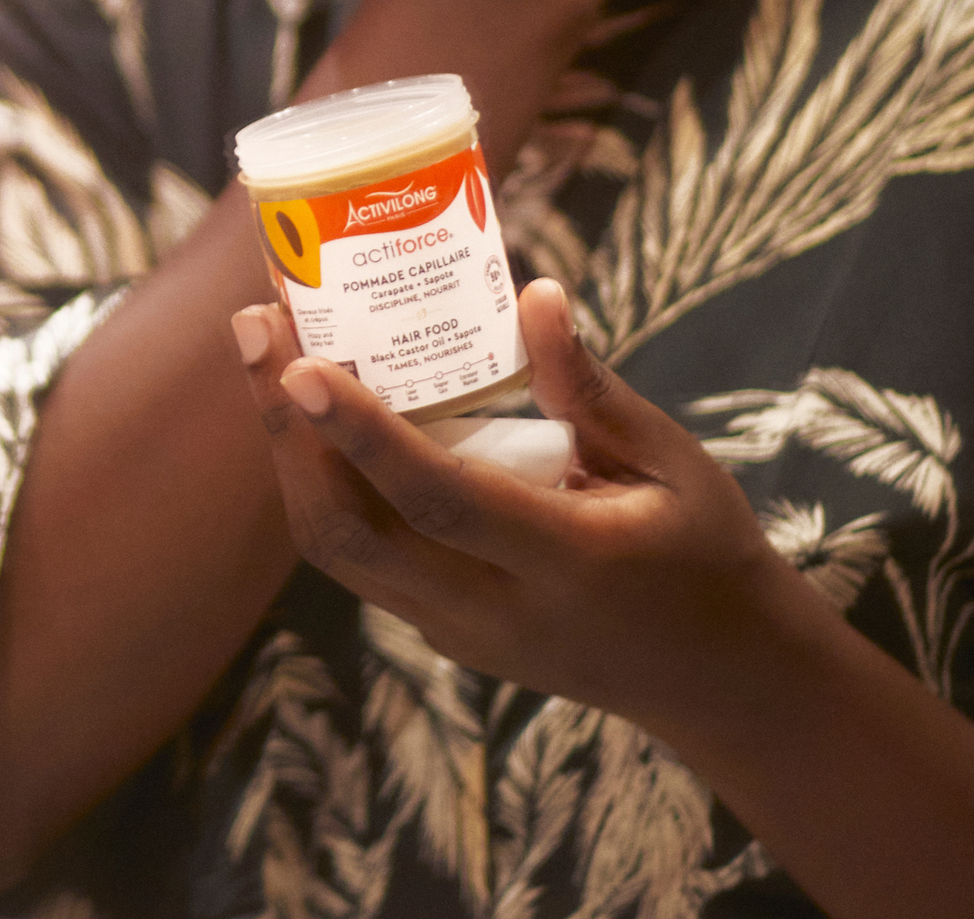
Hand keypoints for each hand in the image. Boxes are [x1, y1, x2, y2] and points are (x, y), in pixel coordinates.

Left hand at [229, 279, 808, 735]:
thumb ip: (592, 390)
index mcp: (563, 564)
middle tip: (259, 325)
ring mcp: (458, 633)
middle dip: (287, 431)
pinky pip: (364, 559)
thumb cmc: (702, 549)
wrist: (713, 676)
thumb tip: (534, 296)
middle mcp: (492, 613)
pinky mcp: (444, 631)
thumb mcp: (672, 463)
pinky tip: (320, 414)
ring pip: (341, 552)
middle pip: (352, 533)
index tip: (300, 361)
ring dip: (292, 454)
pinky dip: (327, 483)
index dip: (361, 433)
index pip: (437, 500)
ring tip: (271, 355)